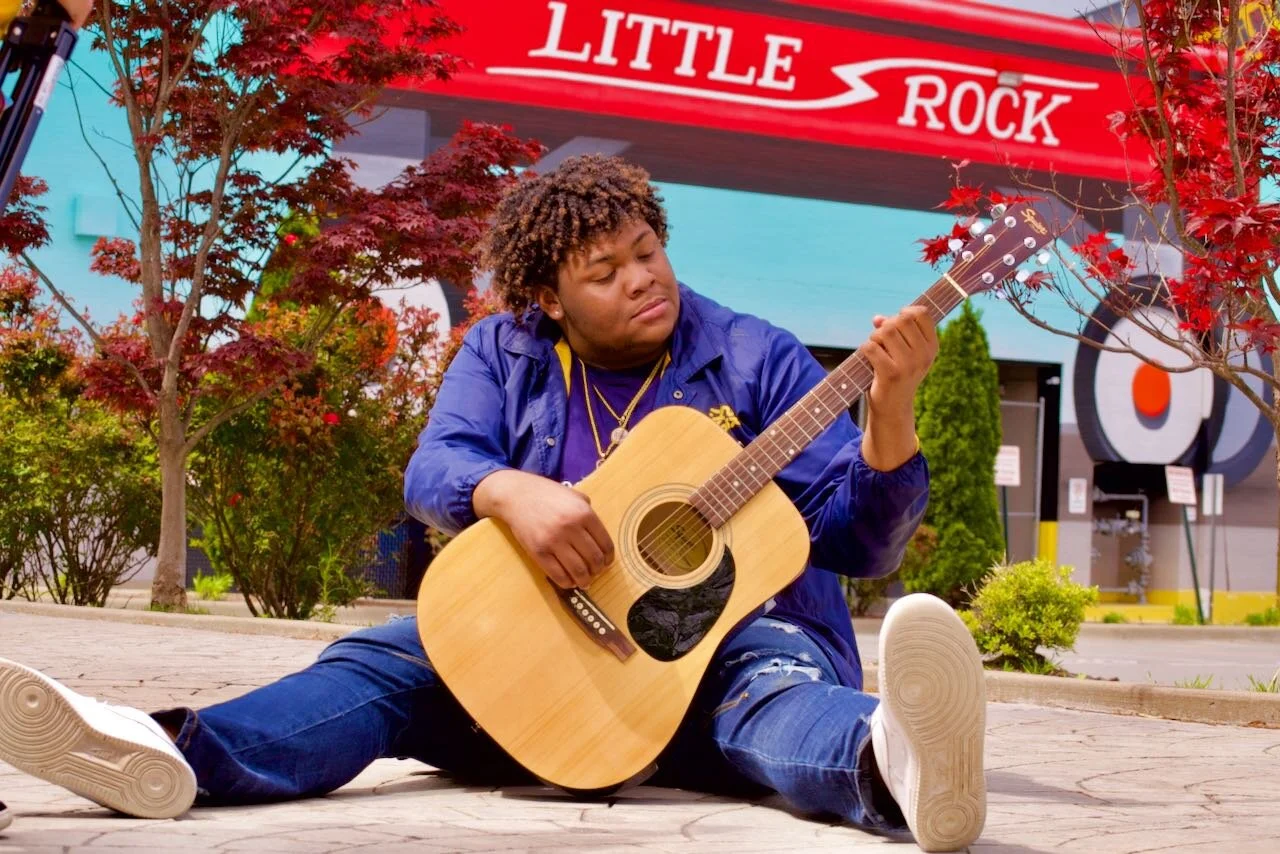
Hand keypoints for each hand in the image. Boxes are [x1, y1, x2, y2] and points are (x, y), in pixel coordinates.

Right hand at [472, 469, 614, 588]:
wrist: (516, 495)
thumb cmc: (547, 494)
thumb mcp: (574, 495)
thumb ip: (588, 511)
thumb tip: (598, 534)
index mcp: (584, 513)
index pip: (605, 543)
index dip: (609, 557)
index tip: (607, 562)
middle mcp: (571, 528)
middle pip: (594, 559)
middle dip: (598, 570)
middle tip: (596, 572)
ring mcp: (554, 541)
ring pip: (578, 570)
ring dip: (585, 580)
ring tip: (585, 581)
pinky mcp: (538, 552)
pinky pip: (558, 574)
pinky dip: (567, 582)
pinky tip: (570, 581)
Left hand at [859, 306, 937, 469]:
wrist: (893, 408)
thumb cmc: (897, 374)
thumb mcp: (904, 352)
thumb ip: (894, 331)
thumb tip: (877, 319)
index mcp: (931, 347)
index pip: (922, 313)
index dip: (906, 312)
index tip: (897, 322)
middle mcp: (924, 355)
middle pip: (902, 319)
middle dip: (887, 325)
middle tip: (882, 340)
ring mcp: (909, 365)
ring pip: (885, 331)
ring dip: (874, 337)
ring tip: (876, 351)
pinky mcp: (891, 374)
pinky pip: (871, 347)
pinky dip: (865, 349)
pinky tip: (870, 360)